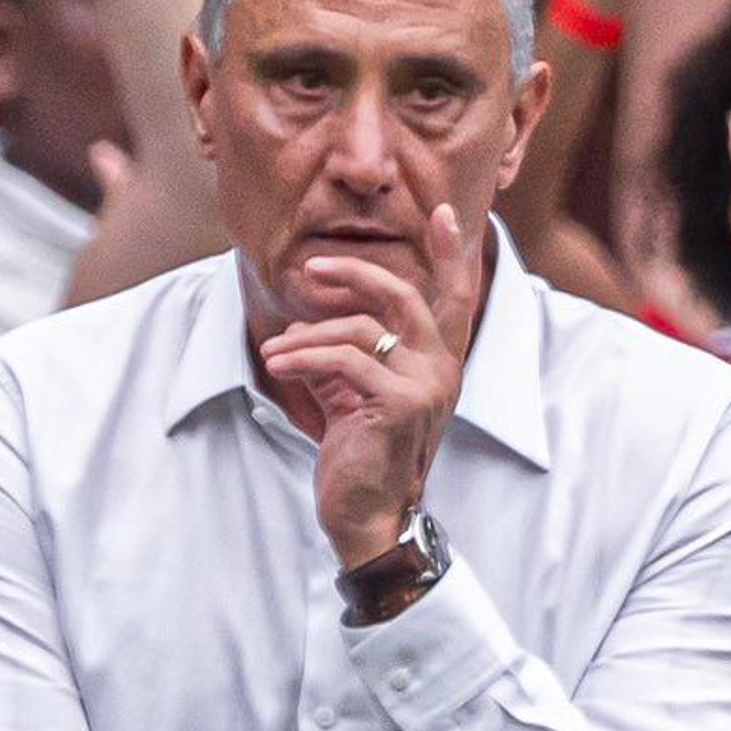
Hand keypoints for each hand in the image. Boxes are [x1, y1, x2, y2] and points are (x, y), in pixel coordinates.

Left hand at [259, 203, 474, 568]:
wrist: (367, 517)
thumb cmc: (360, 458)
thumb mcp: (352, 396)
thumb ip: (342, 355)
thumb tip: (307, 323)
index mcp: (439, 365)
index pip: (455, 299)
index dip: (448, 255)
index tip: (442, 213)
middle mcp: (442, 371)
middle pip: (404, 297)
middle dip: (355, 273)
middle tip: (311, 268)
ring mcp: (426, 386)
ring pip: (361, 328)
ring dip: (308, 335)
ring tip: (274, 353)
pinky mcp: (400, 403)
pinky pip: (344, 359)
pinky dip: (303, 355)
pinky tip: (277, 362)